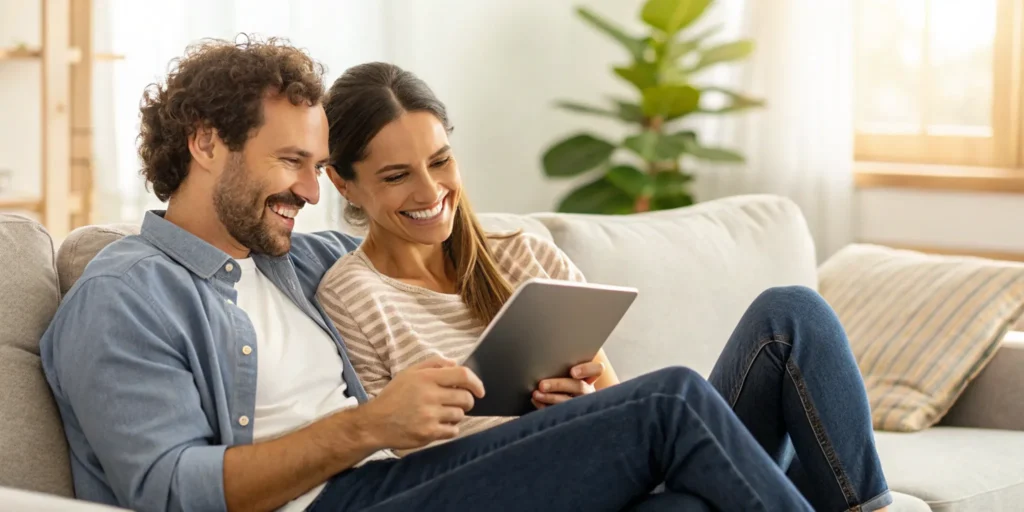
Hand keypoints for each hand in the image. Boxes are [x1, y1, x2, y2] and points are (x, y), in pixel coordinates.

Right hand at [360, 357, 484, 449]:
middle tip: (457, 402)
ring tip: (441, 413)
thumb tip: (456, 363)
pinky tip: (438, 425)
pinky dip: (450, 428)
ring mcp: (429, 415)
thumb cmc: (393, 397)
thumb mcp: (409, 373)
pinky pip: (453, 430)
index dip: (476, 382)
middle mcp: (429, 395)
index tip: (480, 390)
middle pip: (465, 397)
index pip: (462, 375)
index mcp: (425, 378)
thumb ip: (433, 364)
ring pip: (460, 415)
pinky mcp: (428, 433)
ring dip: (456, 415)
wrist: (375, 423)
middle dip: (466, 401)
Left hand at [531, 361, 603, 408]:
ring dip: (551, 398)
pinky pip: (559, 413)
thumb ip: (563, 364)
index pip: (597, 370)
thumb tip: (547, 355)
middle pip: (579, 386)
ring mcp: (581, 405)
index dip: (587, 370)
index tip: (572, 372)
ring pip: (569, 402)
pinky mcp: (571, 415)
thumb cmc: (563, 378)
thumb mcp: (567, 370)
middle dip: (559, 385)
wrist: (564, 401)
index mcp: (590, 377)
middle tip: (542, 385)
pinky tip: (536, 401)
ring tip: (536, 394)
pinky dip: (545, 407)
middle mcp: (588, 391)